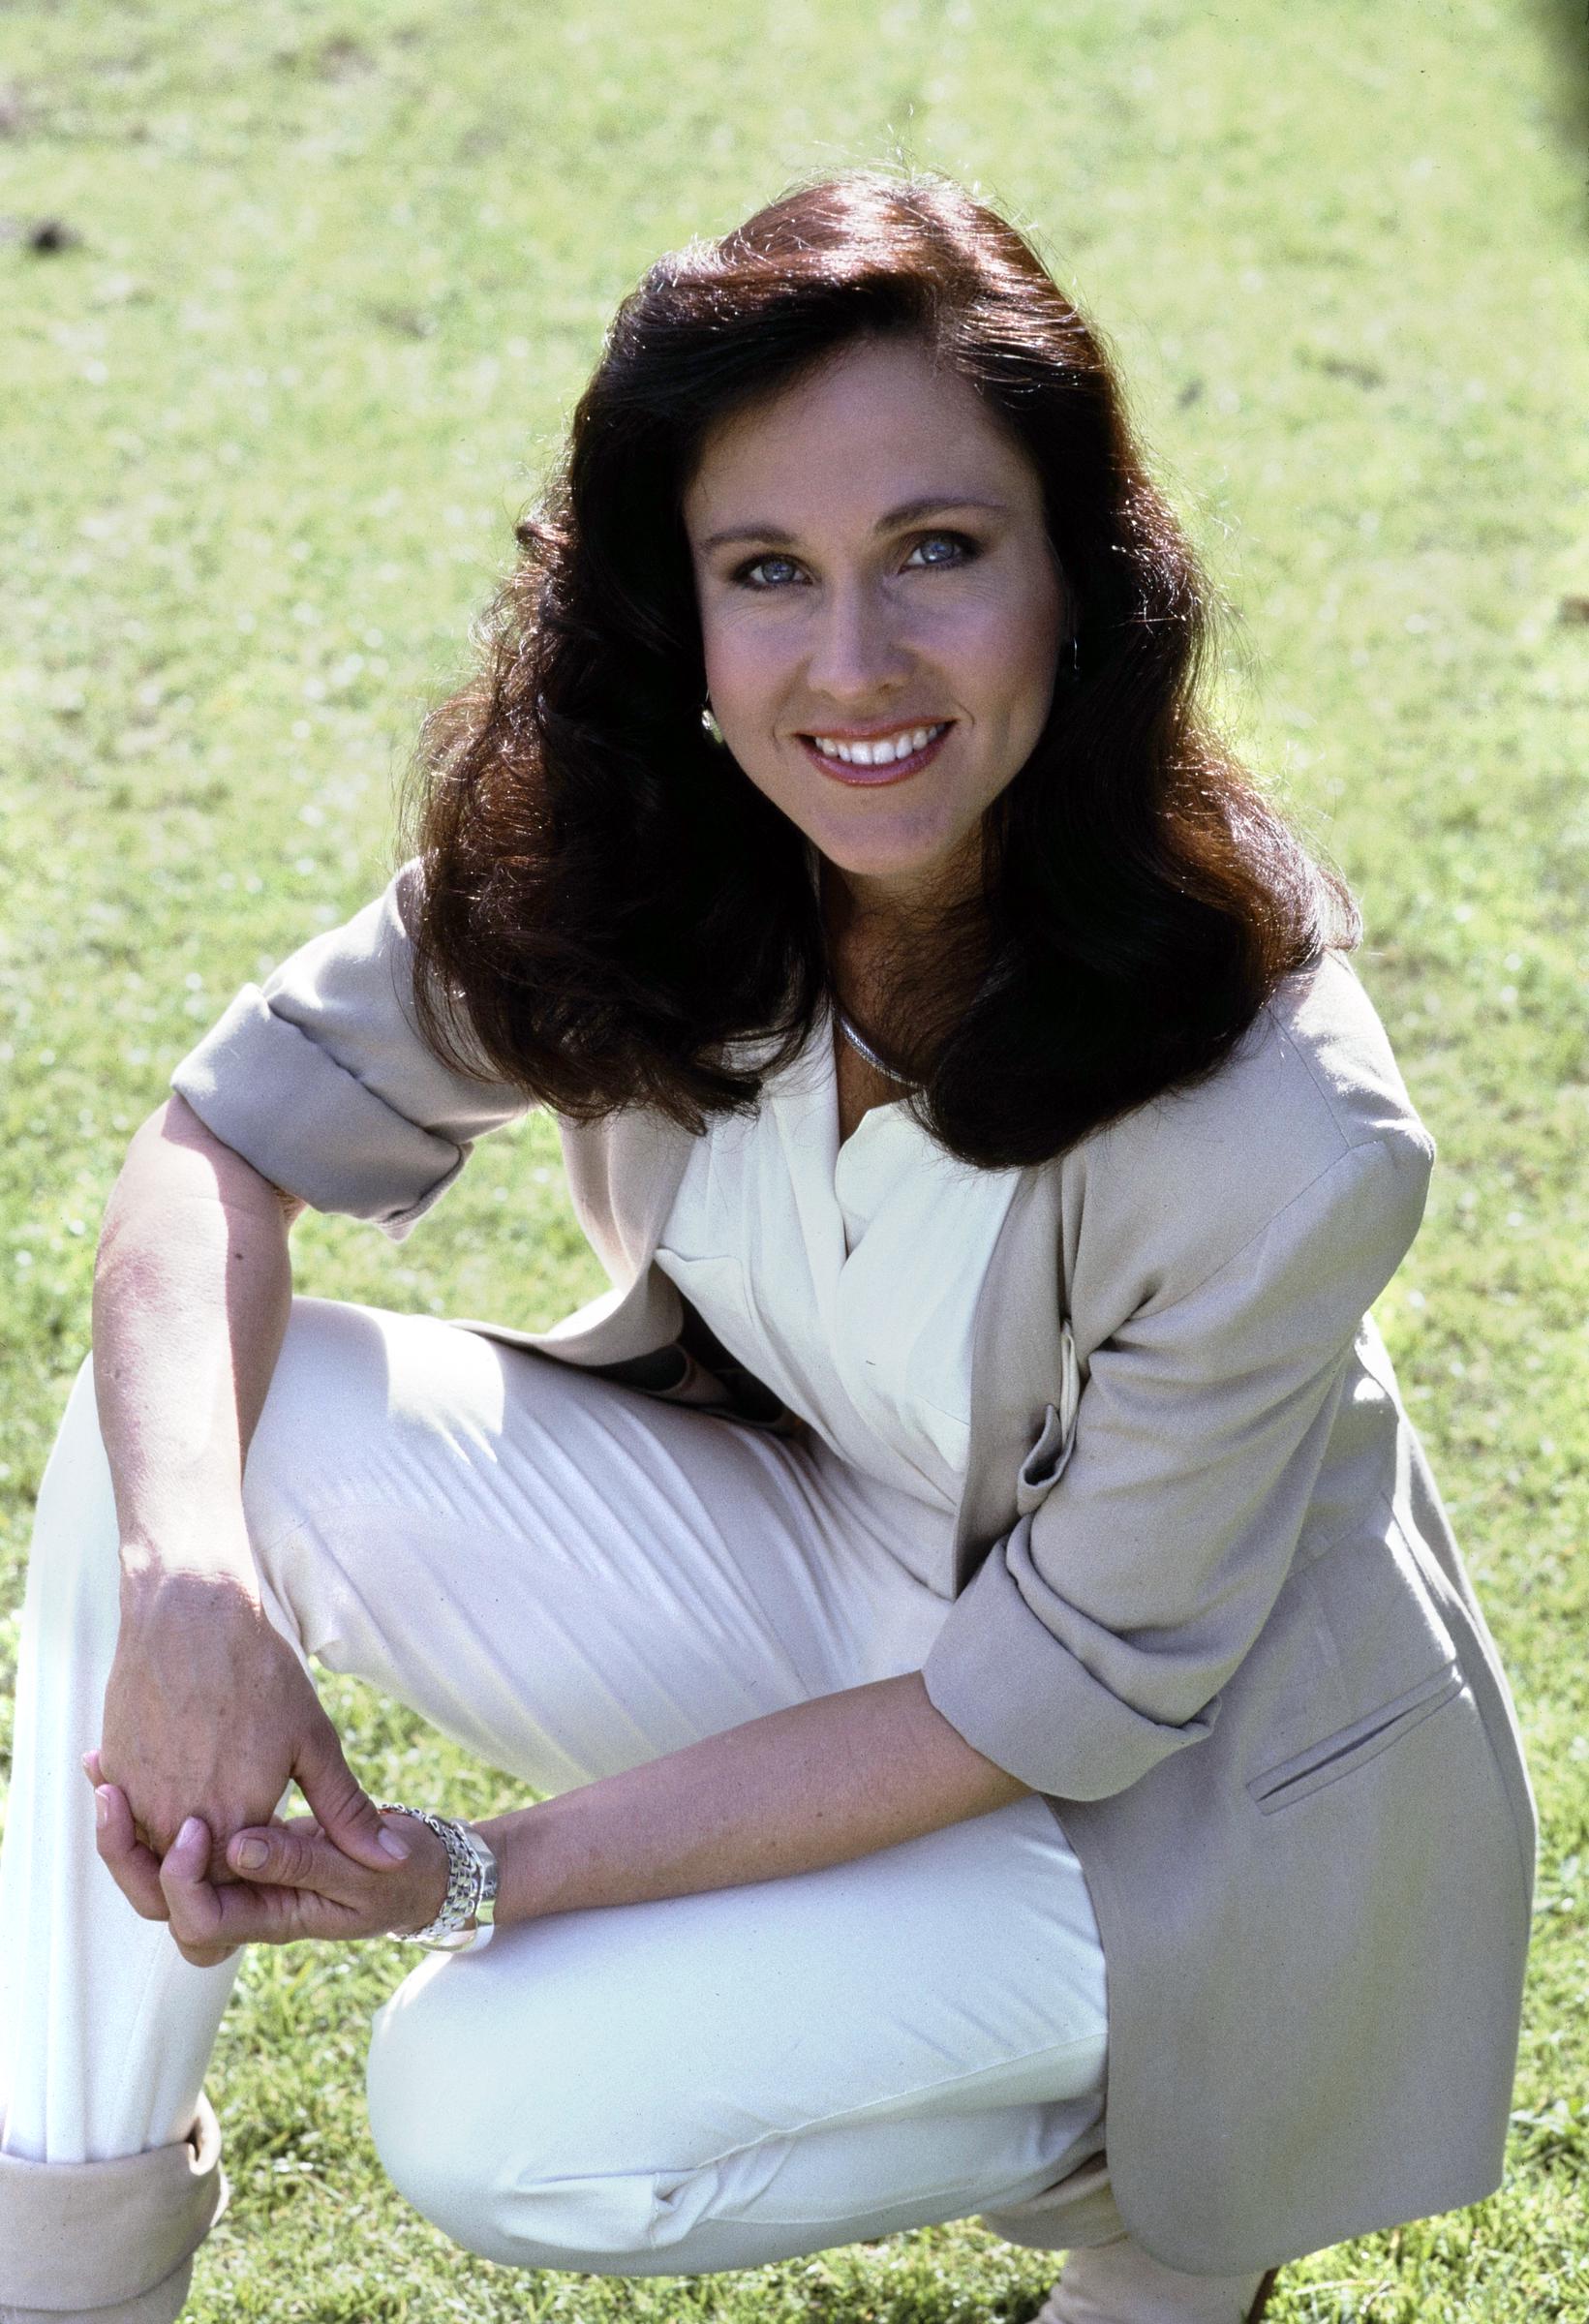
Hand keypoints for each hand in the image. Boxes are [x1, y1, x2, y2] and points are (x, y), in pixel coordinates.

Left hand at [87, 1776, 450, 1967]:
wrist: (420, 1864)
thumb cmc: (401, 1873)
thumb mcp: (358, 1864)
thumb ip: (302, 1858)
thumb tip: (243, 1849)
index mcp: (270, 1917)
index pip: (201, 1925)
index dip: (185, 1888)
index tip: (196, 1831)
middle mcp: (241, 1900)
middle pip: (159, 1903)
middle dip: (128, 1860)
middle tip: (118, 1800)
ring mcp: (233, 1871)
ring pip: (153, 1867)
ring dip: (121, 1830)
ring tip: (106, 1778)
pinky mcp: (233, 1837)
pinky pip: (168, 1831)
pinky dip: (137, 1802)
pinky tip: (115, 1760)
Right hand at [95, 1565, 404, 1920]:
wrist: (189, 1613)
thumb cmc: (258, 1674)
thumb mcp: (314, 1742)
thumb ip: (345, 1812)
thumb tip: (392, 1861)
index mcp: (234, 1828)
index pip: (239, 1895)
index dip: (258, 1875)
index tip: (273, 1836)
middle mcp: (177, 1827)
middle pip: (188, 1888)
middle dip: (212, 1870)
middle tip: (233, 1813)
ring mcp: (137, 1803)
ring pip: (149, 1860)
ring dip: (173, 1846)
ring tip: (204, 1795)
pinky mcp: (114, 1774)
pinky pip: (121, 1820)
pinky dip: (140, 1812)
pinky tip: (170, 1772)